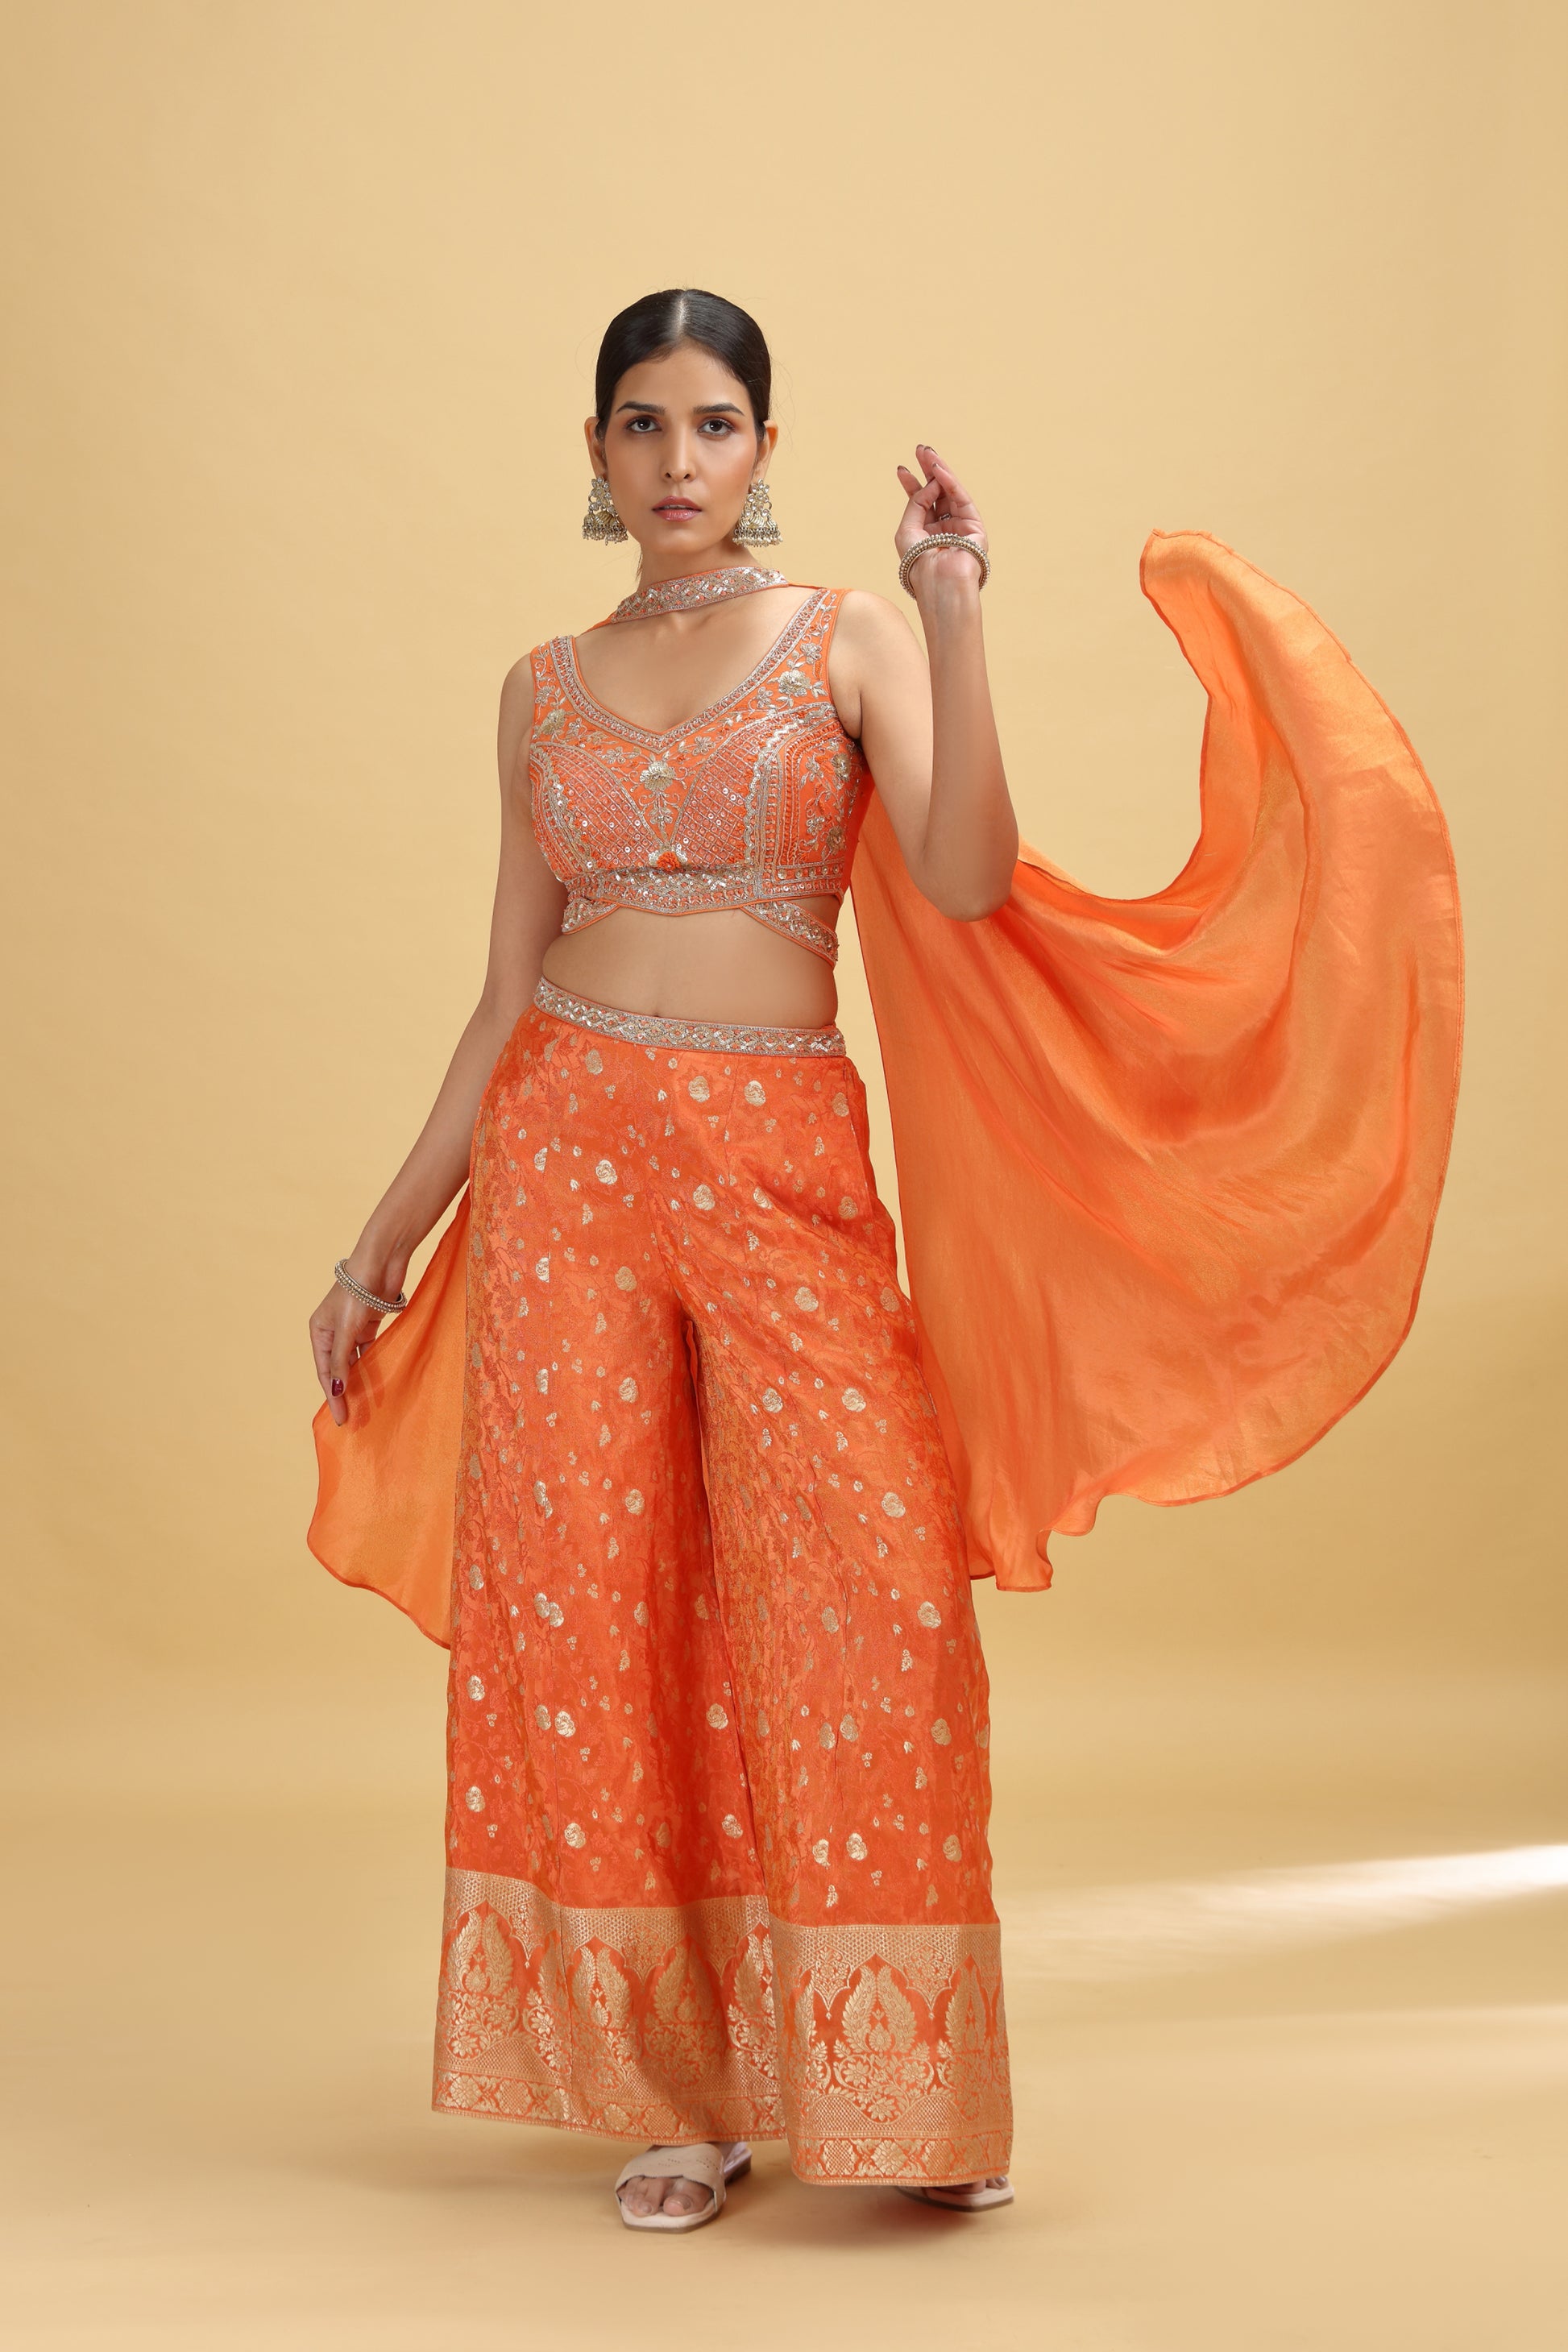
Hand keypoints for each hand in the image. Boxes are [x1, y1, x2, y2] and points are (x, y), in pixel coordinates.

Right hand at [309, 1258, 403, 1426]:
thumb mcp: (347, 1331)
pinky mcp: (370, 1323)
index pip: (326, 1372)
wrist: (379, 1263)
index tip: (340, 1417)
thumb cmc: (356, 1293)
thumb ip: (343, 1361)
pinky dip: (373, 1364)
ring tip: (366, 1404)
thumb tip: (337, 1391)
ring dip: (360, 1380)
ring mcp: (352, 1328)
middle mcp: (332, 1331)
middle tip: (353, 1417)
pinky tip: (378, 1380)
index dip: (333, 1396)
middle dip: (345, 1392)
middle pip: (338, 1369)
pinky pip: (369, 1350)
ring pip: (355, 1361)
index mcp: (319, 1332)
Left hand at [894, 443, 987, 587]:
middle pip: (937, 493)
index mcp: (926, 534)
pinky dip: (950, 483)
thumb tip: (930, 482)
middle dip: (928, 471)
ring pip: (950, 493)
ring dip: (939, 471)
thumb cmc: (917, 563)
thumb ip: (916, 503)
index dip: (911, 484)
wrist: (937, 582)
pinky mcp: (974, 527)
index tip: (901, 469)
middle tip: (920, 449)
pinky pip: (962, 499)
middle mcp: (943, 529)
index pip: (920, 503)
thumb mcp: (907, 529)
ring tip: (928, 453)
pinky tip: (939, 470)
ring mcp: (960, 527)